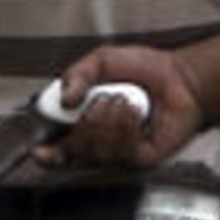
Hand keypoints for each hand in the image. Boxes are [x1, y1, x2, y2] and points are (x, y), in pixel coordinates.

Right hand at [35, 45, 207, 169]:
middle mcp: (100, 140)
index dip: (47, 154)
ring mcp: (121, 153)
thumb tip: (64, 99)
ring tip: (122, 100)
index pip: (59, 147)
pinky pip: (121, 152)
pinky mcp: (141, 159)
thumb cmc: (146, 69)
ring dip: (107, 121)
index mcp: (85, 120)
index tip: (38, 151)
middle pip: (74, 150)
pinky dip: (125, 127)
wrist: (181, 78)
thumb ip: (77, 75)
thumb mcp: (102, 61)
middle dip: (84, 122)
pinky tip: (134, 111)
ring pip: (96, 151)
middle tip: (100, 100)